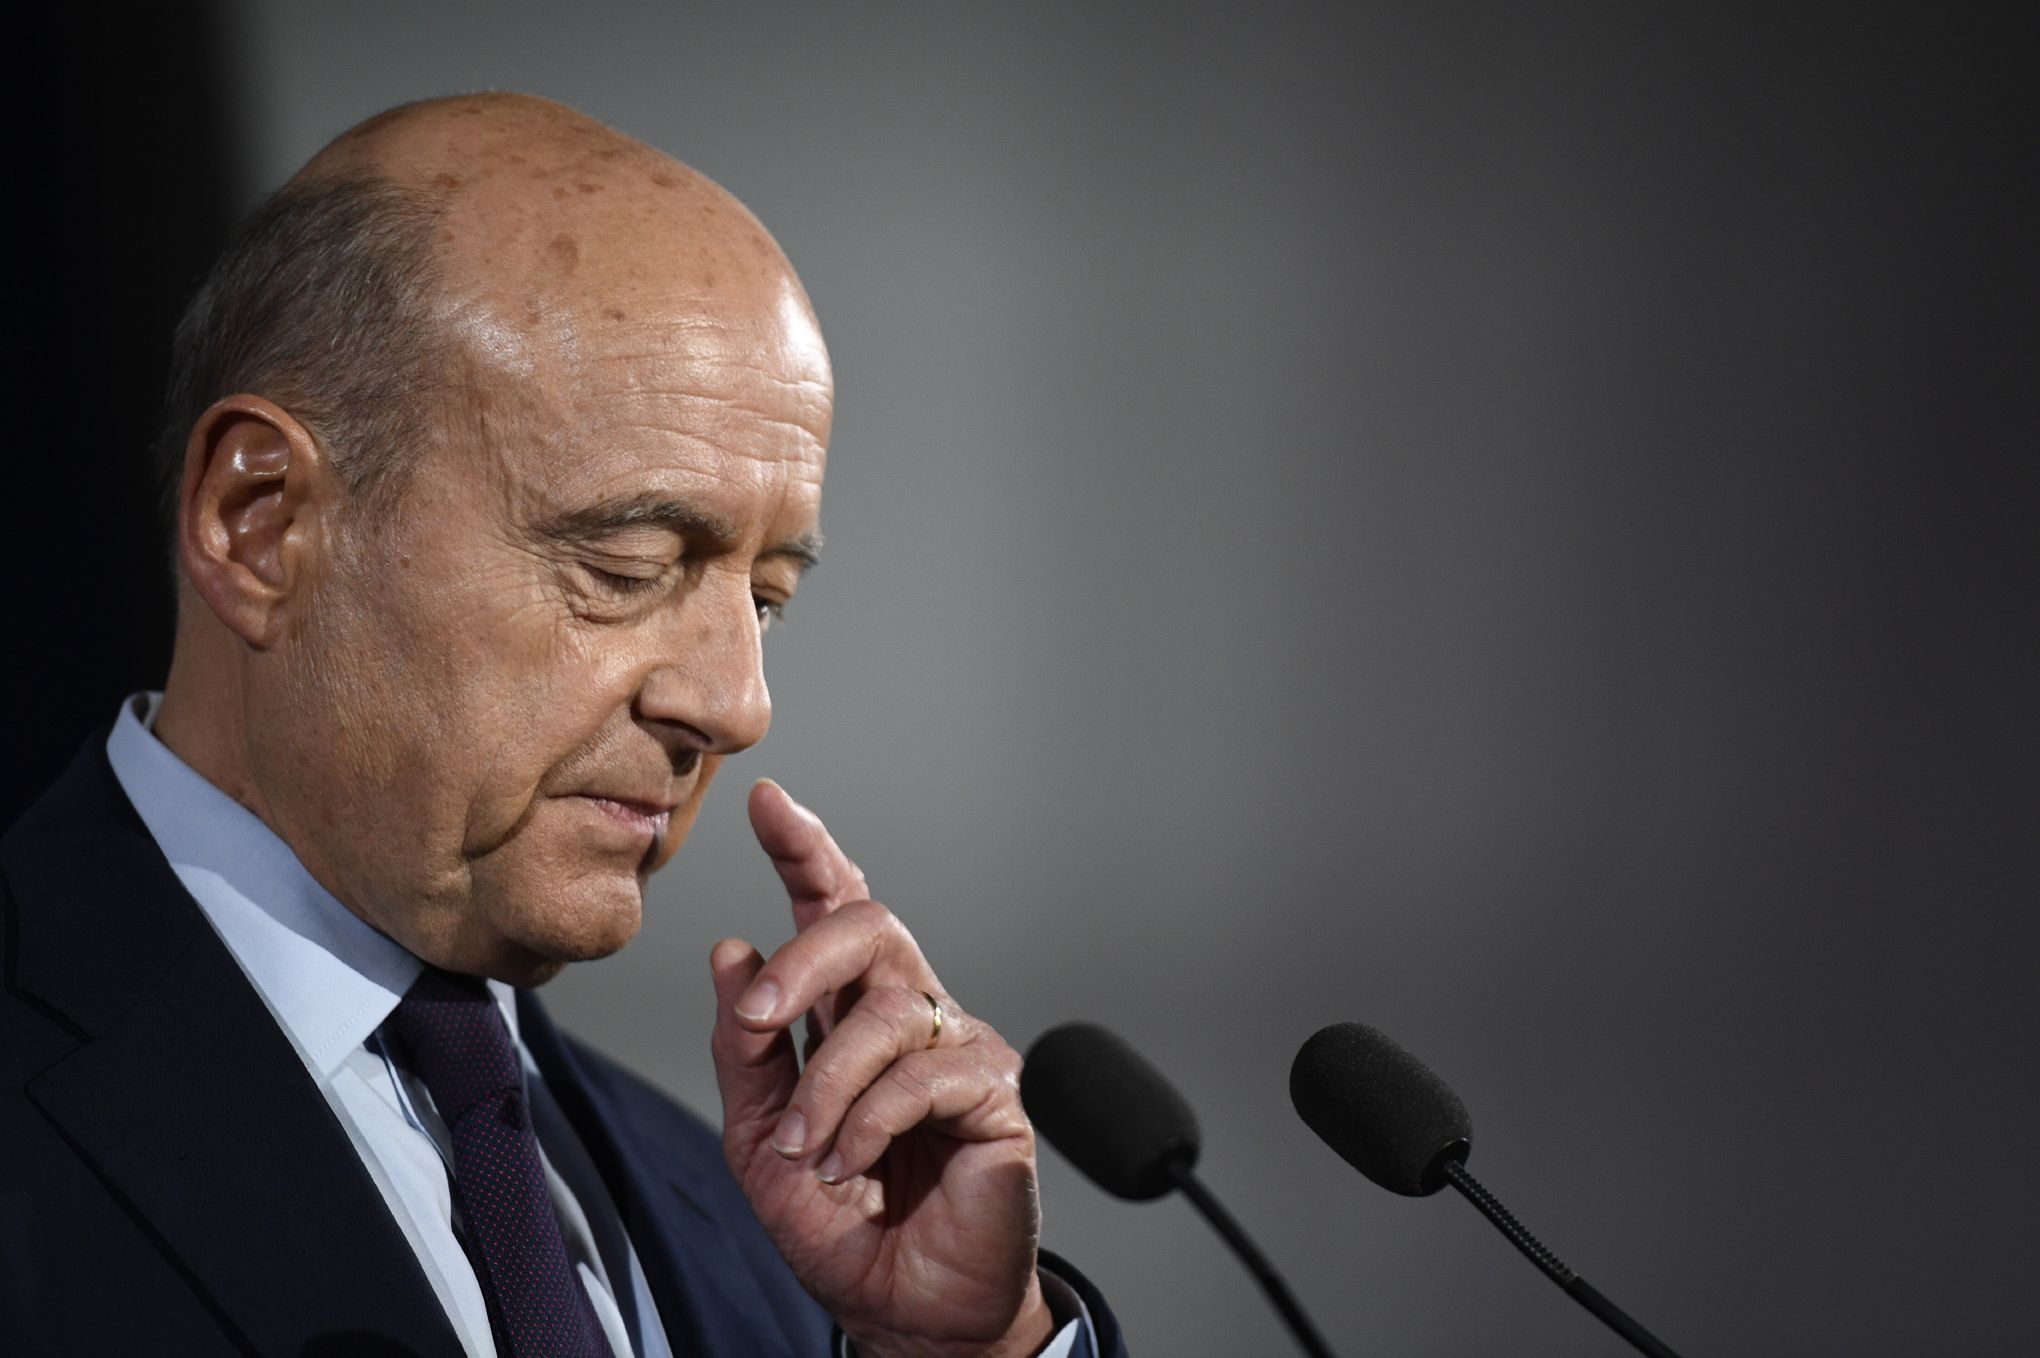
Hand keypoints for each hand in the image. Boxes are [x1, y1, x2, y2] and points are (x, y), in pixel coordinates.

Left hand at [709, 780, 1053, 1357]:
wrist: (902, 1311)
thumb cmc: (841, 1225)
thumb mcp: (760, 1138)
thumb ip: (744, 1050)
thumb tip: (731, 949)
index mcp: (853, 1012)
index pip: (833, 910)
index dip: (806, 851)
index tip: (767, 803)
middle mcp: (911, 1014)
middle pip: (871, 925)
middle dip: (805, 960)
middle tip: (761, 1017)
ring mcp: (959, 1048)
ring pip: (888, 1011)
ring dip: (825, 1086)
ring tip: (808, 1151)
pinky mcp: (997, 1094)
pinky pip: (924, 1074)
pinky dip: (869, 1120)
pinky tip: (849, 1164)